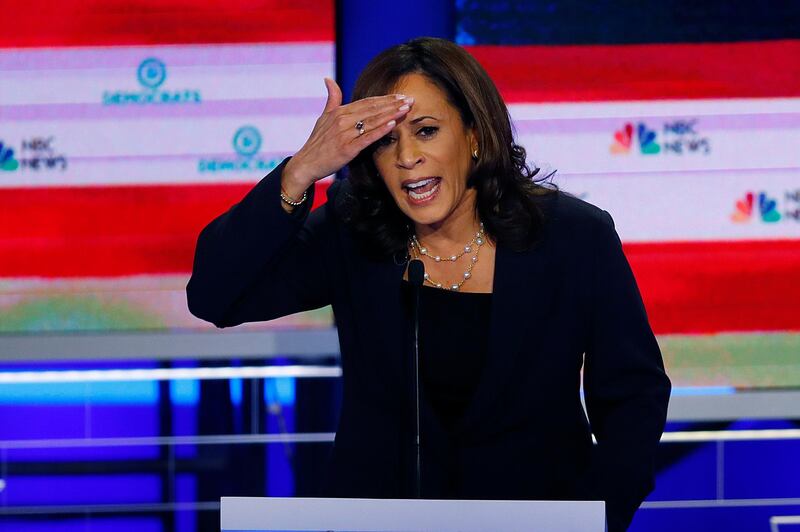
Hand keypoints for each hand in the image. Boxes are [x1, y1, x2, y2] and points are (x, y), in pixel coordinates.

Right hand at [282, 77, 412, 193]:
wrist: (306, 163)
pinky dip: (380, 130)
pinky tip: (393, 124)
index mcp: (339, 112)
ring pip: (372, 121)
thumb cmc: (317, 142)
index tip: (400, 96)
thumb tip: (328, 79)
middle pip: (372, 109)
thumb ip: (331, 99)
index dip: (385, 99)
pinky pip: (367, 137)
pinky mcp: (347, 148)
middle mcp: (342, 120)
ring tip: (406, 109)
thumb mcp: (323, 117)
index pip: (367, 102)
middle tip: (410, 100)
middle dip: (393, 104)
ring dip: (391, 114)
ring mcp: (345, 134)